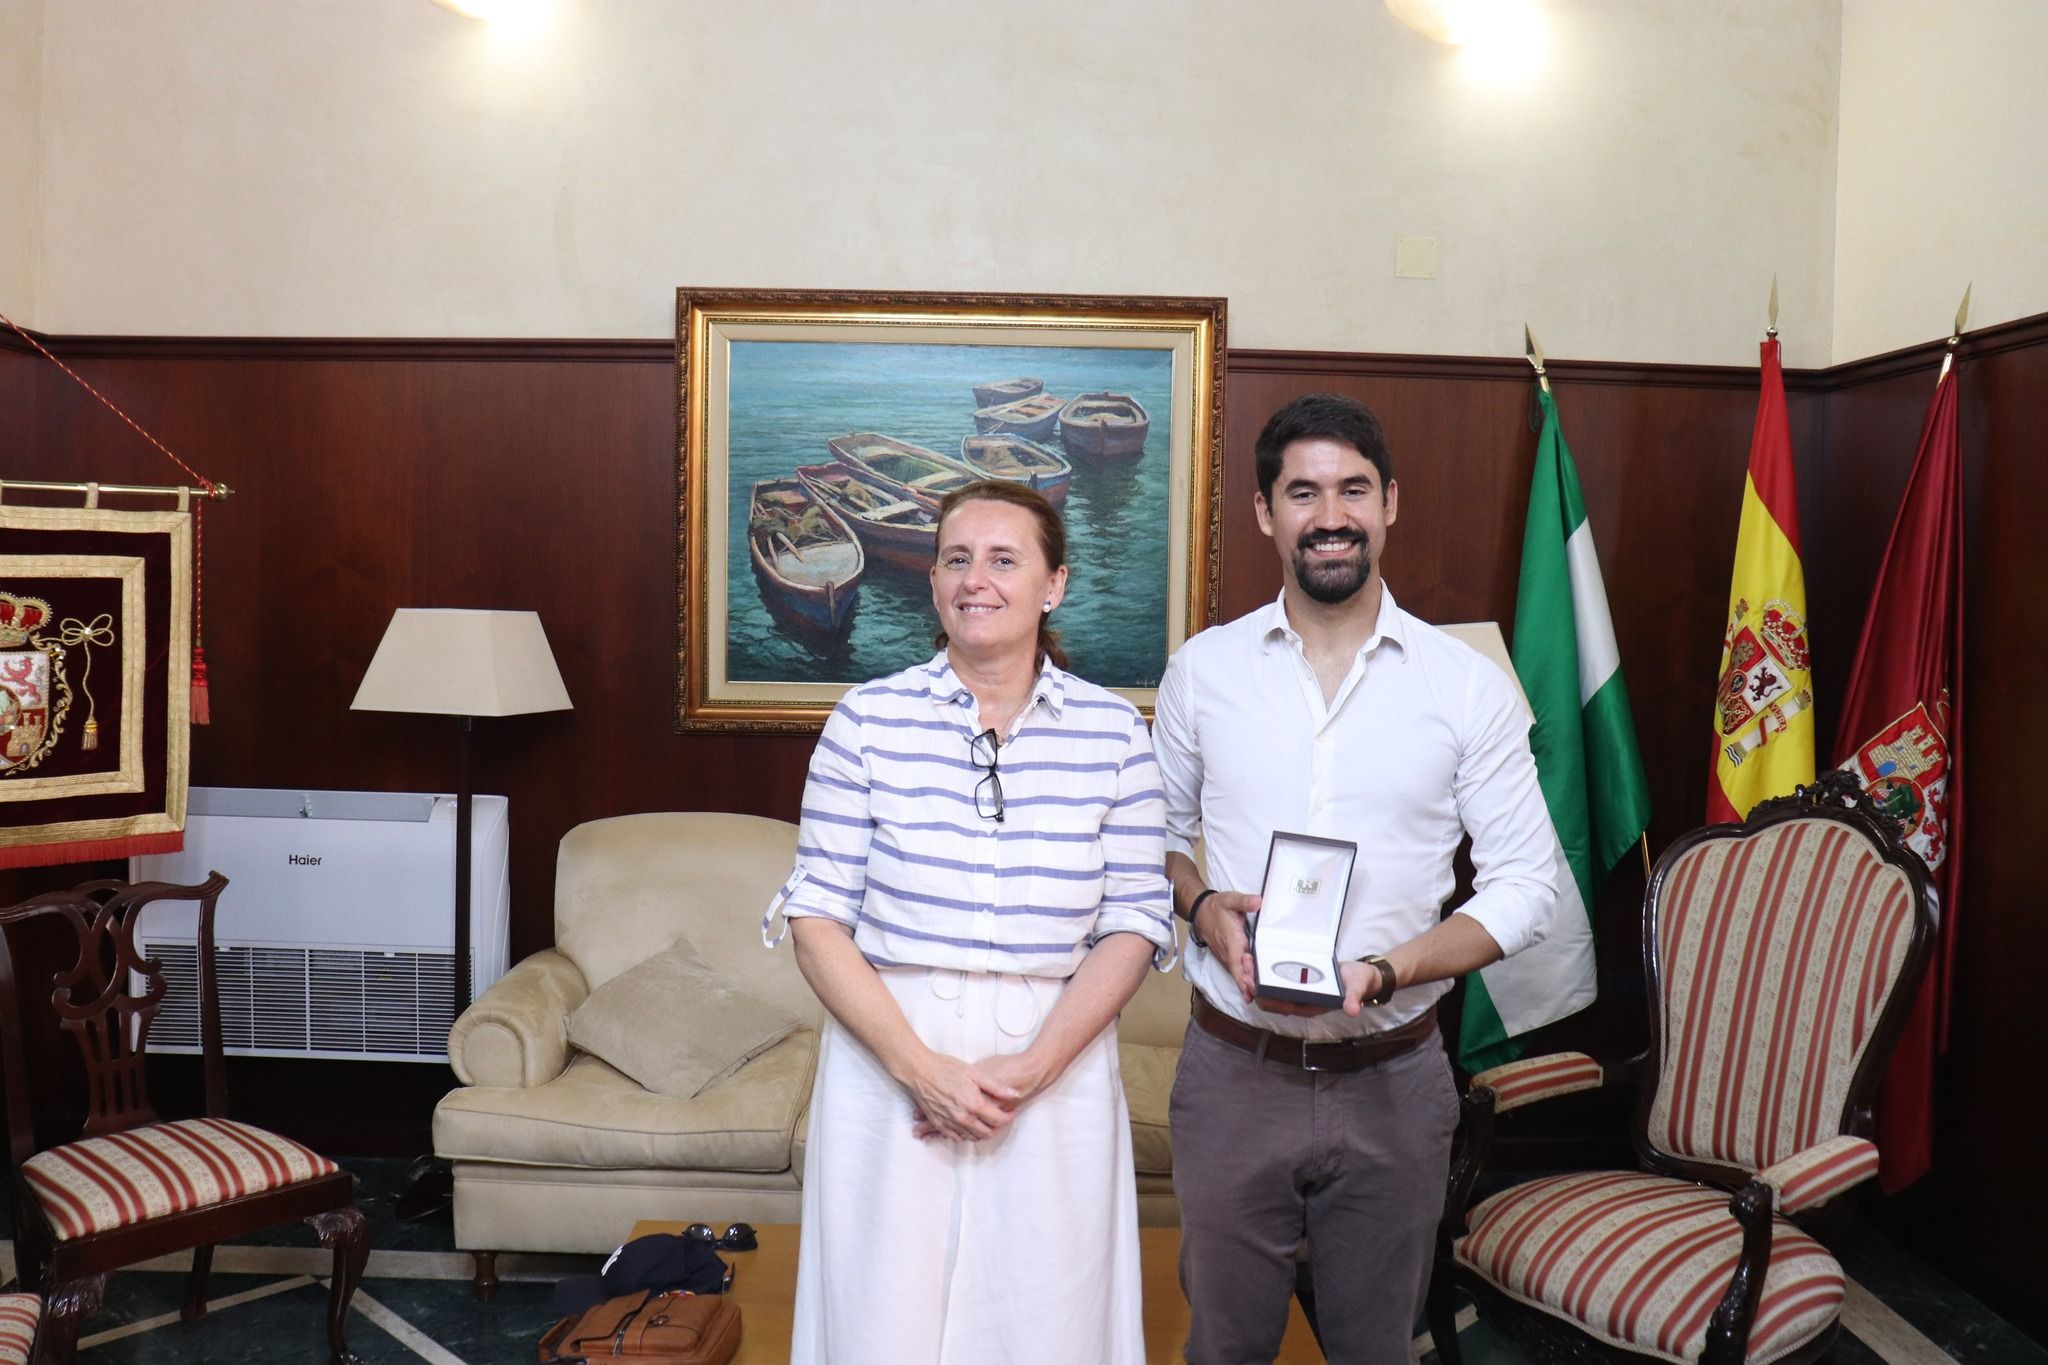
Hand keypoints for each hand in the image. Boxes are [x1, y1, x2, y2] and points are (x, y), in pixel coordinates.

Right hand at [913, 1051, 1051, 1138]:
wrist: (920, 1071)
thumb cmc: (947, 1068)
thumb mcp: (975, 1073)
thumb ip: (996, 1086)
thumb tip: (1015, 1094)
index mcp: (975, 1105)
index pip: (999, 1120)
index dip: (1009, 1117)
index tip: (1011, 1112)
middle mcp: (964, 1118)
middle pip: (987, 1132)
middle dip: (997, 1127)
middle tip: (1000, 1117)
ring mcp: (950, 1123)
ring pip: (973, 1137)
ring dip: (982, 1132)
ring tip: (986, 1121)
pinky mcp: (939, 1124)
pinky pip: (957, 1137)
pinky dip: (966, 1134)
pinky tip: (969, 1126)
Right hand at [1193, 890, 1260, 1002]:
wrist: (1200, 911)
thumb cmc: (1217, 907)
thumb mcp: (1230, 900)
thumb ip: (1244, 901)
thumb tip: (1257, 902)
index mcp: (1231, 940)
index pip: (1236, 962)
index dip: (1242, 976)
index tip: (1250, 987)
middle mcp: (1228, 952)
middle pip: (1237, 973)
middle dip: (1247, 984)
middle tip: (1257, 993)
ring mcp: (1226, 956)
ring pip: (1235, 974)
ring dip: (1245, 984)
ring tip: (1256, 993)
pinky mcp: (1226, 957)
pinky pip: (1234, 971)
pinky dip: (1242, 980)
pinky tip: (1251, 989)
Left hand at [1257, 960, 1379, 1018]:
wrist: (1360, 977)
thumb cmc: (1357, 982)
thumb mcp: (1356, 987)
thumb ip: (1353, 997)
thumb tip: (1352, 1009)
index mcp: (1308, 1006)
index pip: (1279, 1006)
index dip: (1264, 995)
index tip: (1252, 980)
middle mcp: (1298, 1002)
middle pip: (1268, 998)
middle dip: (1254, 984)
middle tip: (1245, 964)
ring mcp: (1296, 992)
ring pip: (1268, 988)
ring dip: (1256, 976)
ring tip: (1248, 957)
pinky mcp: (1296, 981)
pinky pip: (1274, 979)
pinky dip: (1264, 970)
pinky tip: (1258, 956)